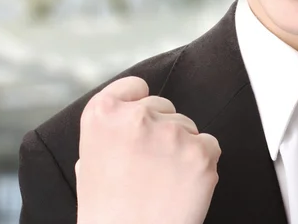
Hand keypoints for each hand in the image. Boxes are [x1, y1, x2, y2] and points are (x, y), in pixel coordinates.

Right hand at [75, 76, 220, 223]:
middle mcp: (137, 116)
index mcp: (102, 113)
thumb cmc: (106, 212)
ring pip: (187, 126)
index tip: (137, 124)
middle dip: (160, 130)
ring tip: (161, 182)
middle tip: (147, 167)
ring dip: (180, 147)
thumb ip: (108, 131)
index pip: (134, 85)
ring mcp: (172, 132)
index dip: (137, 104)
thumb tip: (123, 115)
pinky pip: (209, 144)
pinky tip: (182, 185)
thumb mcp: (88, 162)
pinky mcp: (200, 152)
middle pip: (164, 105)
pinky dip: (201, 162)